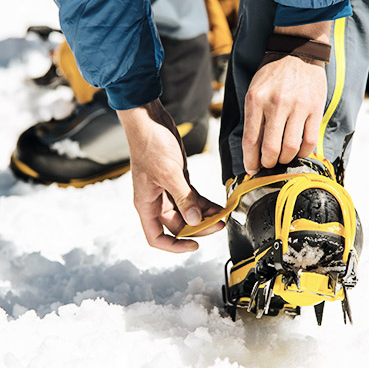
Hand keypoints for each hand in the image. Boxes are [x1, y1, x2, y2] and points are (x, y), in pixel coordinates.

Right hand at [118, 99, 223, 252]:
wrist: (150, 121)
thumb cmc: (150, 144)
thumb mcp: (169, 173)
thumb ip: (184, 199)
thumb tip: (195, 220)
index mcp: (146, 204)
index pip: (157, 237)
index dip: (175, 246)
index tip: (194, 245)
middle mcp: (155, 201)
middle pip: (177, 226)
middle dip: (198, 228)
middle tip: (217, 225)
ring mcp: (166, 191)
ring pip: (187, 213)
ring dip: (204, 216)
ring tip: (222, 215)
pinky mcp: (177, 180)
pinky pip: (192, 199)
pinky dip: (205, 203)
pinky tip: (218, 205)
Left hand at [242, 22, 329, 174]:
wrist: (298, 52)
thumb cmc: (272, 75)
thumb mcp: (254, 91)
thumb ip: (253, 118)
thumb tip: (253, 150)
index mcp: (256, 100)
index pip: (251, 140)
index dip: (250, 160)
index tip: (252, 170)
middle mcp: (276, 104)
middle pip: (271, 148)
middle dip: (268, 163)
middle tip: (268, 165)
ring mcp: (297, 107)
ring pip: (290, 147)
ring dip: (285, 160)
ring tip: (282, 159)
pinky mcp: (314, 109)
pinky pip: (309, 140)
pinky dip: (303, 152)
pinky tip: (298, 151)